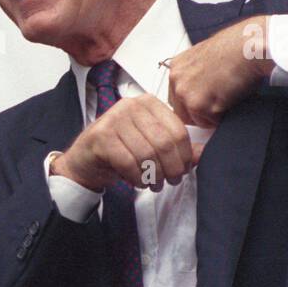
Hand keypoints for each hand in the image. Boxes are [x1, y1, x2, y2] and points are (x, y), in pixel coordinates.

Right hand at [52, 92, 202, 192]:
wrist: (84, 160)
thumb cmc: (120, 151)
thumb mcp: (152, 145)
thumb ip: (177, 147)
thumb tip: (203, 153)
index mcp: (148, 103)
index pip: (178, 131)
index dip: (184, 156)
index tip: (182, 170)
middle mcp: (131, 105)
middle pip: (164, 143)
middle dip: (171, 168)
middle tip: (170, 181)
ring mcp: (114, 119)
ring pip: (147, 154)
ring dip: (154, 176)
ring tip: (153, 184)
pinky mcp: (100, 136)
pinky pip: (128, 162)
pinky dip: (137, 178)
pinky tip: (138, 182)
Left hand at [166, 15, 274, 127]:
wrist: (248, 47)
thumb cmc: (236, 47)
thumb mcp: (206, 56)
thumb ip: (196, 74)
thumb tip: (201, 87)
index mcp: (177, 67)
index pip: (176, 97)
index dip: (192, 104)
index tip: (203, 104)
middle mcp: (177, 81)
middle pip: (182, 112)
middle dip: (199, 114)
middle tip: (216, 107)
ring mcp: (186, 94)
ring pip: (196, 120)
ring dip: (212, 116)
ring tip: (227, 99)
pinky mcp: (200, 105)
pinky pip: (212, 122)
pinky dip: (223, 116)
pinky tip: (231, 99)